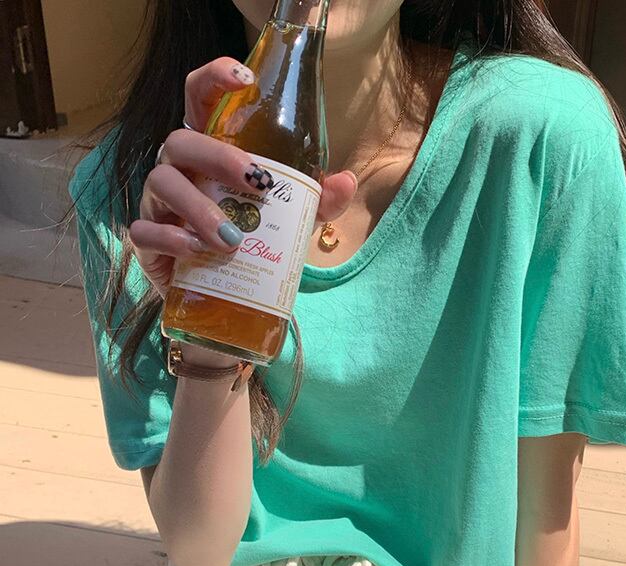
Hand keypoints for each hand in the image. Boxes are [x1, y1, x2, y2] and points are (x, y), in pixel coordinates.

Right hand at [129, 57, 355, 299]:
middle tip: (257, 183)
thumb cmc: (252, 241)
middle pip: (181, 141)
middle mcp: (180, 168)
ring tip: (232, 240)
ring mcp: (158, 202)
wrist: (224, 293)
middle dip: (219, 157)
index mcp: (211, 153)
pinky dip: (171, 239)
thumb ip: (317, 201)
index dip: (215, 78)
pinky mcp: (147, 240)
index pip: (200, 99)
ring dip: (199, 209)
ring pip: (162, 183)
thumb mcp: (292, 220)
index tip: (245, 78)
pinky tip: (197, 251)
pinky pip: (145, 230)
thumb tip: (346, 181)